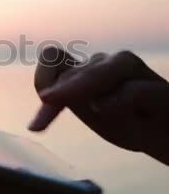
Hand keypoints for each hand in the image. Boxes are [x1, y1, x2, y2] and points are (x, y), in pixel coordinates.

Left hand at [29, 47, 168, 164]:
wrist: (168, 136)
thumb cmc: (128, 120)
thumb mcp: (91, 111)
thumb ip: (67, 98)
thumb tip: (45, 95)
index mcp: (91, 69)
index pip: (54, 57)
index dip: (42, 78)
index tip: (39, 110)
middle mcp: (110, 64)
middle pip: (73, 73)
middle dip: (54, 98)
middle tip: (38, 126)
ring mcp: (136, 75)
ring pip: (100, 72)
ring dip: (75, 88)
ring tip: (54, 102)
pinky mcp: (161, 93)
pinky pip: (134, 91)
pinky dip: (115, 100)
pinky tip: (100, 110)